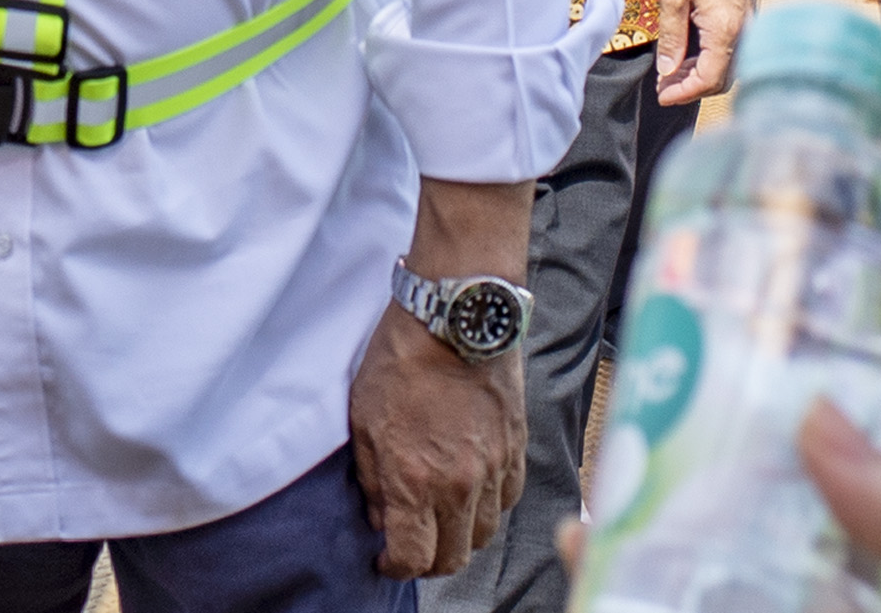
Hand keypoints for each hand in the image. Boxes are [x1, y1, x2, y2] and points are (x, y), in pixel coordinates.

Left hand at [351, 176, 530, 576]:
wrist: (456, 314)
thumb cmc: (401, 358)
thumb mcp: (363, 419)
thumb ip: (373, 479)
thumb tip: (382, 518)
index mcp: (415, 480)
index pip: (412, 558)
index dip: (395, 567)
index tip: (386, 558)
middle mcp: (459, 485)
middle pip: (453, 557)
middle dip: (428, 560)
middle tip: (413, 544)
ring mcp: (494, 468)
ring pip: (483, 534)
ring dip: (461, 535)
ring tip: (441, 517)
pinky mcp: (517, 447)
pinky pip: (508, 500)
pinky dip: (489, 505)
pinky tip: (472, 490)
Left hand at [650, 0, 753, 106]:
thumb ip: (671, 37)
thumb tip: (667, 70)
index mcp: (724, 29)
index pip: (709, 78)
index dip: (685, 92)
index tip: (662, 96)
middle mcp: (742, 32)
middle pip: (721, 79)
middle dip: (692, 88)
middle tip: (664, 87)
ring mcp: (746, 26)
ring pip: (727, 67)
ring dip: (701, 76)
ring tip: (671, 74)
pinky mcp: (744, 18)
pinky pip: (730, 52)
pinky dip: (710, 62)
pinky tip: (689, 58)